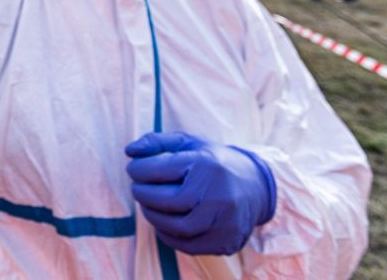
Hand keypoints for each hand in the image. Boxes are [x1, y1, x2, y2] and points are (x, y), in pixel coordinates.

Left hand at [125, 132, 276, 255]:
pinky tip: (163, 222)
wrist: (257, 187)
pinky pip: (187, 245)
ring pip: (177, 227)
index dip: (138, 170)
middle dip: (143, 195)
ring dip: (153, 217)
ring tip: (148, 205)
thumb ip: (157, 142)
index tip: (134, 169)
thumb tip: (129, 151)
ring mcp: (225, 221)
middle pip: (167, 201)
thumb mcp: (189, 143)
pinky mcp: (226, 241)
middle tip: (137, 189)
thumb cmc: (214, 162)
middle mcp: (219, 194)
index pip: (160, 170)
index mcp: (207, 165)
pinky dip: (167, 235)